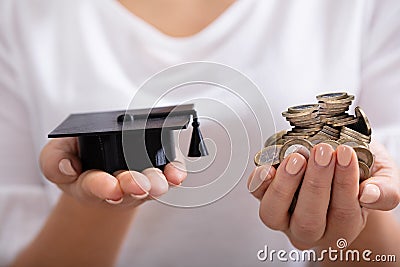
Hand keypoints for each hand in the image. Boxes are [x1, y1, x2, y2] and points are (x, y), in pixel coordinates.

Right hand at [40, 137, 186, 207]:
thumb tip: (70, 167)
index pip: (96, 187)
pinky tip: (177, 174)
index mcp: (90, 184)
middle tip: (138, 184)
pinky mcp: (158, 170)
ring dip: (157, 183)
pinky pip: (169, 173)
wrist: (100, 164)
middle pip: (129, 189)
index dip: (103, 187)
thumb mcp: (56, 158)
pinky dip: (175, 174)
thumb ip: (54, 162)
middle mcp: (119, 186)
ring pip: (152, 184)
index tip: (110, 186)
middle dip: (134, 186)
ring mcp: (141, 180)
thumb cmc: (78, 162)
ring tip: (159, 181)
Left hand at [248, 142, 399, 249]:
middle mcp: (310, 229)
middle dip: (316, 184)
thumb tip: (368, 195)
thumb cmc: (359, 174)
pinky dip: (258, 181)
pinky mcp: (265, 197)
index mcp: (341, 228)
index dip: (344, 184)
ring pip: (274, 214)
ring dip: (285, 185)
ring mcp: (283, 216)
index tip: (345, 154)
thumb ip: (384, 191)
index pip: (343, 215)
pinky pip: (256, 194)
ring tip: (297, 158)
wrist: (336, 163)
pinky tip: (268, 167)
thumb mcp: (381, 177)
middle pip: (308, 221)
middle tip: (322, 152)